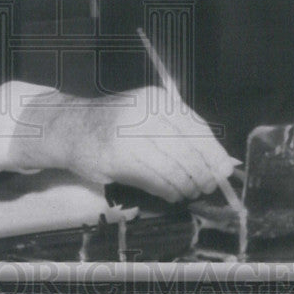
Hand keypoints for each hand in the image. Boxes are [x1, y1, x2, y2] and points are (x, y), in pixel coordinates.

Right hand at [6, 84, 237, 202]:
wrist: (68, 126)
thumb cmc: (113, 124)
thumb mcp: (147, 116)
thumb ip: (182, 134)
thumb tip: (222, 161)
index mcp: (157, 98)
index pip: (196, 127)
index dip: (213, 153)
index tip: (225, 170)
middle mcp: (145, 111)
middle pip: (188, 149)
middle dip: (202, 173)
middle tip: (208, 187)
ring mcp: (129, 132)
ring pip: (173, 167)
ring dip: (186, 186)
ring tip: (189, 192)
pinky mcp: (116, 155)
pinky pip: (154, 179)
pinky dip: (168, 191)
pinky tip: (172, 195)